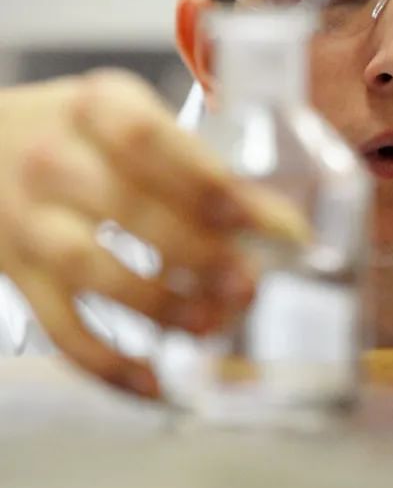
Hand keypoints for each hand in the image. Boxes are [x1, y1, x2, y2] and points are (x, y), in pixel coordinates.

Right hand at [0, 71, 306, 397]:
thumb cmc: (76, 134)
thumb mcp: (126, 116)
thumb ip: (191, 160)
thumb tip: (272, 221)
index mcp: (95, 106)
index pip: (150, 141)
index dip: (210, 184)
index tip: (266, 221)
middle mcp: (54, 158)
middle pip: (127, 209)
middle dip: (198, 253)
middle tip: (248, 281)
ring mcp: (27, 218)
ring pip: (90, 267)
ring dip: (159, 303)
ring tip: (210, 324)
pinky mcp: (15, 272)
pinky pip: (58, 325)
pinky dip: (106, 361)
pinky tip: (151, 381)